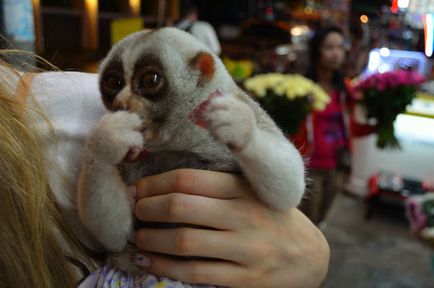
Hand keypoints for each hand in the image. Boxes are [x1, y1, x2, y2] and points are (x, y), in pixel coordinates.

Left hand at [133, 169, 329, 286]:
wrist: (310, 256)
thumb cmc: (271, 218)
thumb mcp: (252, 193)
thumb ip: (217, 186)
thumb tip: (166, 185)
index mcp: (244, 189)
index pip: (188, 179)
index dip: (154, 183)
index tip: (137, 188)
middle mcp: (245, 215)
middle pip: (181, 206)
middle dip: (147, 208)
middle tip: (134, 210)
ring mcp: (246, 249)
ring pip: (184, 241)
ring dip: (150, 238)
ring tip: (137, 235)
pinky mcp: (246, 279)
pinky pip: (195, 272)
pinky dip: (164, 266)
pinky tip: (148, 260)